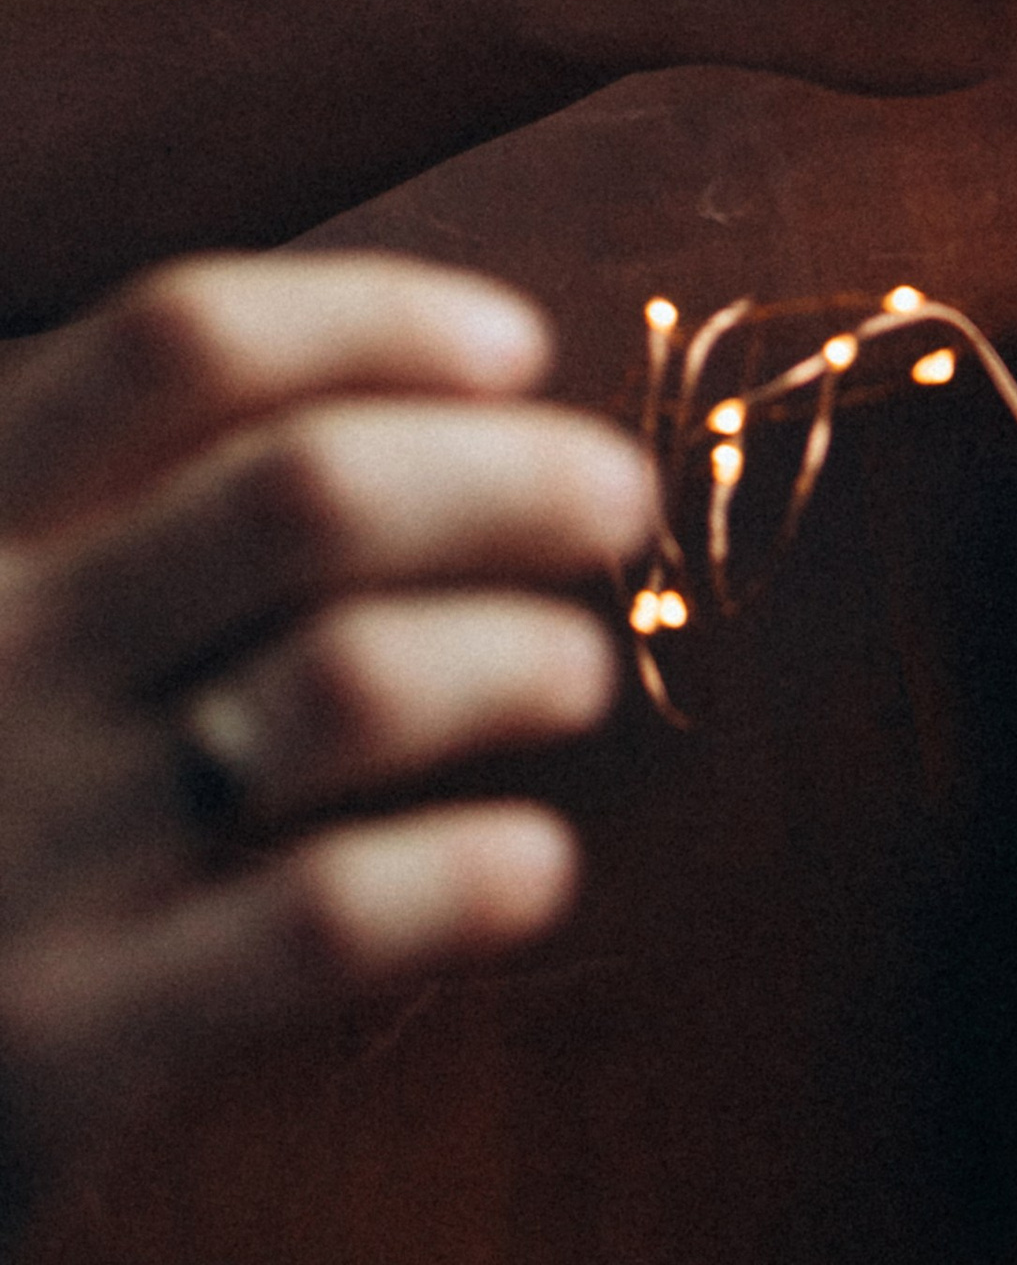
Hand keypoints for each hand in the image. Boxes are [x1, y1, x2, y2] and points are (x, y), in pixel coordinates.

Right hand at [0, 258, 652, 1185]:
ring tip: (576, 668)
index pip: (183, 342)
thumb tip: (377, 400)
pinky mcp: (56, 1042)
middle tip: (613, 495)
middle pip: (303, 495)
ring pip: (344, 689)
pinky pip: (318, 922)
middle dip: (504, 476)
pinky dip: (462, 878)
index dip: (375, 318)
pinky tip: (534, 865)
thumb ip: (85, 498)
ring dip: (506, 659)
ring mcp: (19, 849)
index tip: (514, 343)